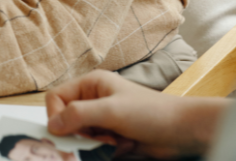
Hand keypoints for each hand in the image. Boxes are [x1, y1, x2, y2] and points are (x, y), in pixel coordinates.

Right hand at [45, 70, 228, 158]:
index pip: (56, 98)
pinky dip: (101, 150)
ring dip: (92, 143)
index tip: (66, 131)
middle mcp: (94, 100)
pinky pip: (92, 147)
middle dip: (78, 133)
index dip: (56, 115)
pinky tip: (120, 147)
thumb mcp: (111, 110)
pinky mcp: (111, 137)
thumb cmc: (152, 113)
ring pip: (78, 136)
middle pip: (65, 120)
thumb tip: (51, 126)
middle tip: (97, 136)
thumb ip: (78, 115)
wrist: (183, 131)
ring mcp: (103, 120)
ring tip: (113, 141)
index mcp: (92, 84)